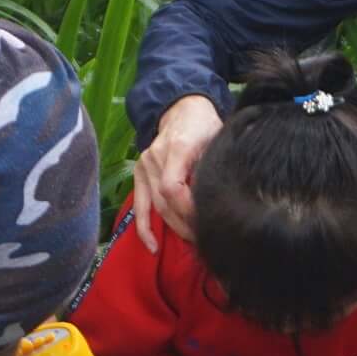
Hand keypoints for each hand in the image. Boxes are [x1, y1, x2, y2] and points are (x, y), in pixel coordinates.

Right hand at [131, 97, 221, 243]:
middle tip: (205, 238)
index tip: (206, 222)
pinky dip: (144, 227)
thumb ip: (213, 168)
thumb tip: (218, 202)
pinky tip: (151, 246)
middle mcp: (155, 157)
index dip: (188, 210)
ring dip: (172, 228)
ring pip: (155, 207)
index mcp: (176, 148)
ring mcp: (144, 165)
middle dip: (185, 225)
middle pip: (165, 202)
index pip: (173, 188)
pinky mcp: (139, 173)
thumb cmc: (205, 125)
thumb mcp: (216, 140)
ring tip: (191, 241)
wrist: (182, 108)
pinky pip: (138, 205)